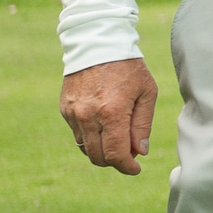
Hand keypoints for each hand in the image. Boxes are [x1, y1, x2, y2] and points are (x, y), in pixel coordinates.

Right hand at [59, 58, 158, 174]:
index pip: (115, 154)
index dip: (126, 167)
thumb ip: (142, 125)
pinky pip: (77, 134)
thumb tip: (139, 151)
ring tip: (118, 141)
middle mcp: (88, 116)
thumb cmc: (128, 67)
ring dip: (101, 151)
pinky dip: (90, 138)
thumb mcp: (146, 92)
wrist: (97, 43)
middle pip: (98, 157)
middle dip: (115, 162)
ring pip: (86, 148)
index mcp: (112, 112)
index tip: (135, 169)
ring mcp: (74, 113)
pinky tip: (103, 127)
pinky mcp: (65, 109)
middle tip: (129, 156)